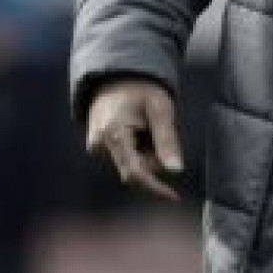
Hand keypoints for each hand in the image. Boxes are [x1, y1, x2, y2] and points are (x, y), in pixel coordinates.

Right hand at [85, 78, 185, 200]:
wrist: (117, 75)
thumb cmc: (141, 89)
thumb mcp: (160, 108)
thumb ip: (167, 139)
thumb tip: (176, 171)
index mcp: (114, 134)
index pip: (134, 172)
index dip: (155, 187)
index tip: (174, 197)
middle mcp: (99, 144)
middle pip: (134, 170)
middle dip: (153, 161)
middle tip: (160, 134)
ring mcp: (96, 147)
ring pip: (130, 165)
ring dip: (145, 155)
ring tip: (147, 127)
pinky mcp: (98, 147)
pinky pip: (123, 158)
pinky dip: (137, 151)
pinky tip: (138, 132)